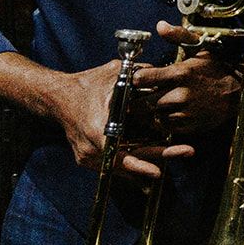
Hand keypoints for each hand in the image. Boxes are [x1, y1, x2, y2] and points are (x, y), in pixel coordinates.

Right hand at [46, 59, 193, 177]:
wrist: (57, 96)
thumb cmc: (85, 84)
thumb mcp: (113, 74)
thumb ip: (139, 74)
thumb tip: (162, 73)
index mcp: (96, 131)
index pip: (119, 155)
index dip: (140, 165)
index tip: (159, 171)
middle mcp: (90, 150)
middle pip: (126, 164)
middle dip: (157, 159)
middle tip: (186, 152)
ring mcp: (87, 157)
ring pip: (121, 167)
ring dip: (147, 162)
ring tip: (176, 153)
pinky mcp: (87, 157)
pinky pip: (114, 163)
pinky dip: (134, 162)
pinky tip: (155, 161)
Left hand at [130, 21, 242, 133]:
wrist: (240, 90)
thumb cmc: (218, 68)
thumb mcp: (200, 47)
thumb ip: (178, 35)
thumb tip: (161, 26)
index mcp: (180, 73)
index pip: (141, 79)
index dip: (135, 79)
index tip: (138, 78)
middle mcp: (180, 94)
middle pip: (141, 102)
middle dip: (137, 98)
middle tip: (139, 94)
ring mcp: (184, 112)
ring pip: (151, 116)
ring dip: (148, 111)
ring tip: (152, 104)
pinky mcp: (189, 125)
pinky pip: (164, 127)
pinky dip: (161, 121)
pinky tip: (165, 112)